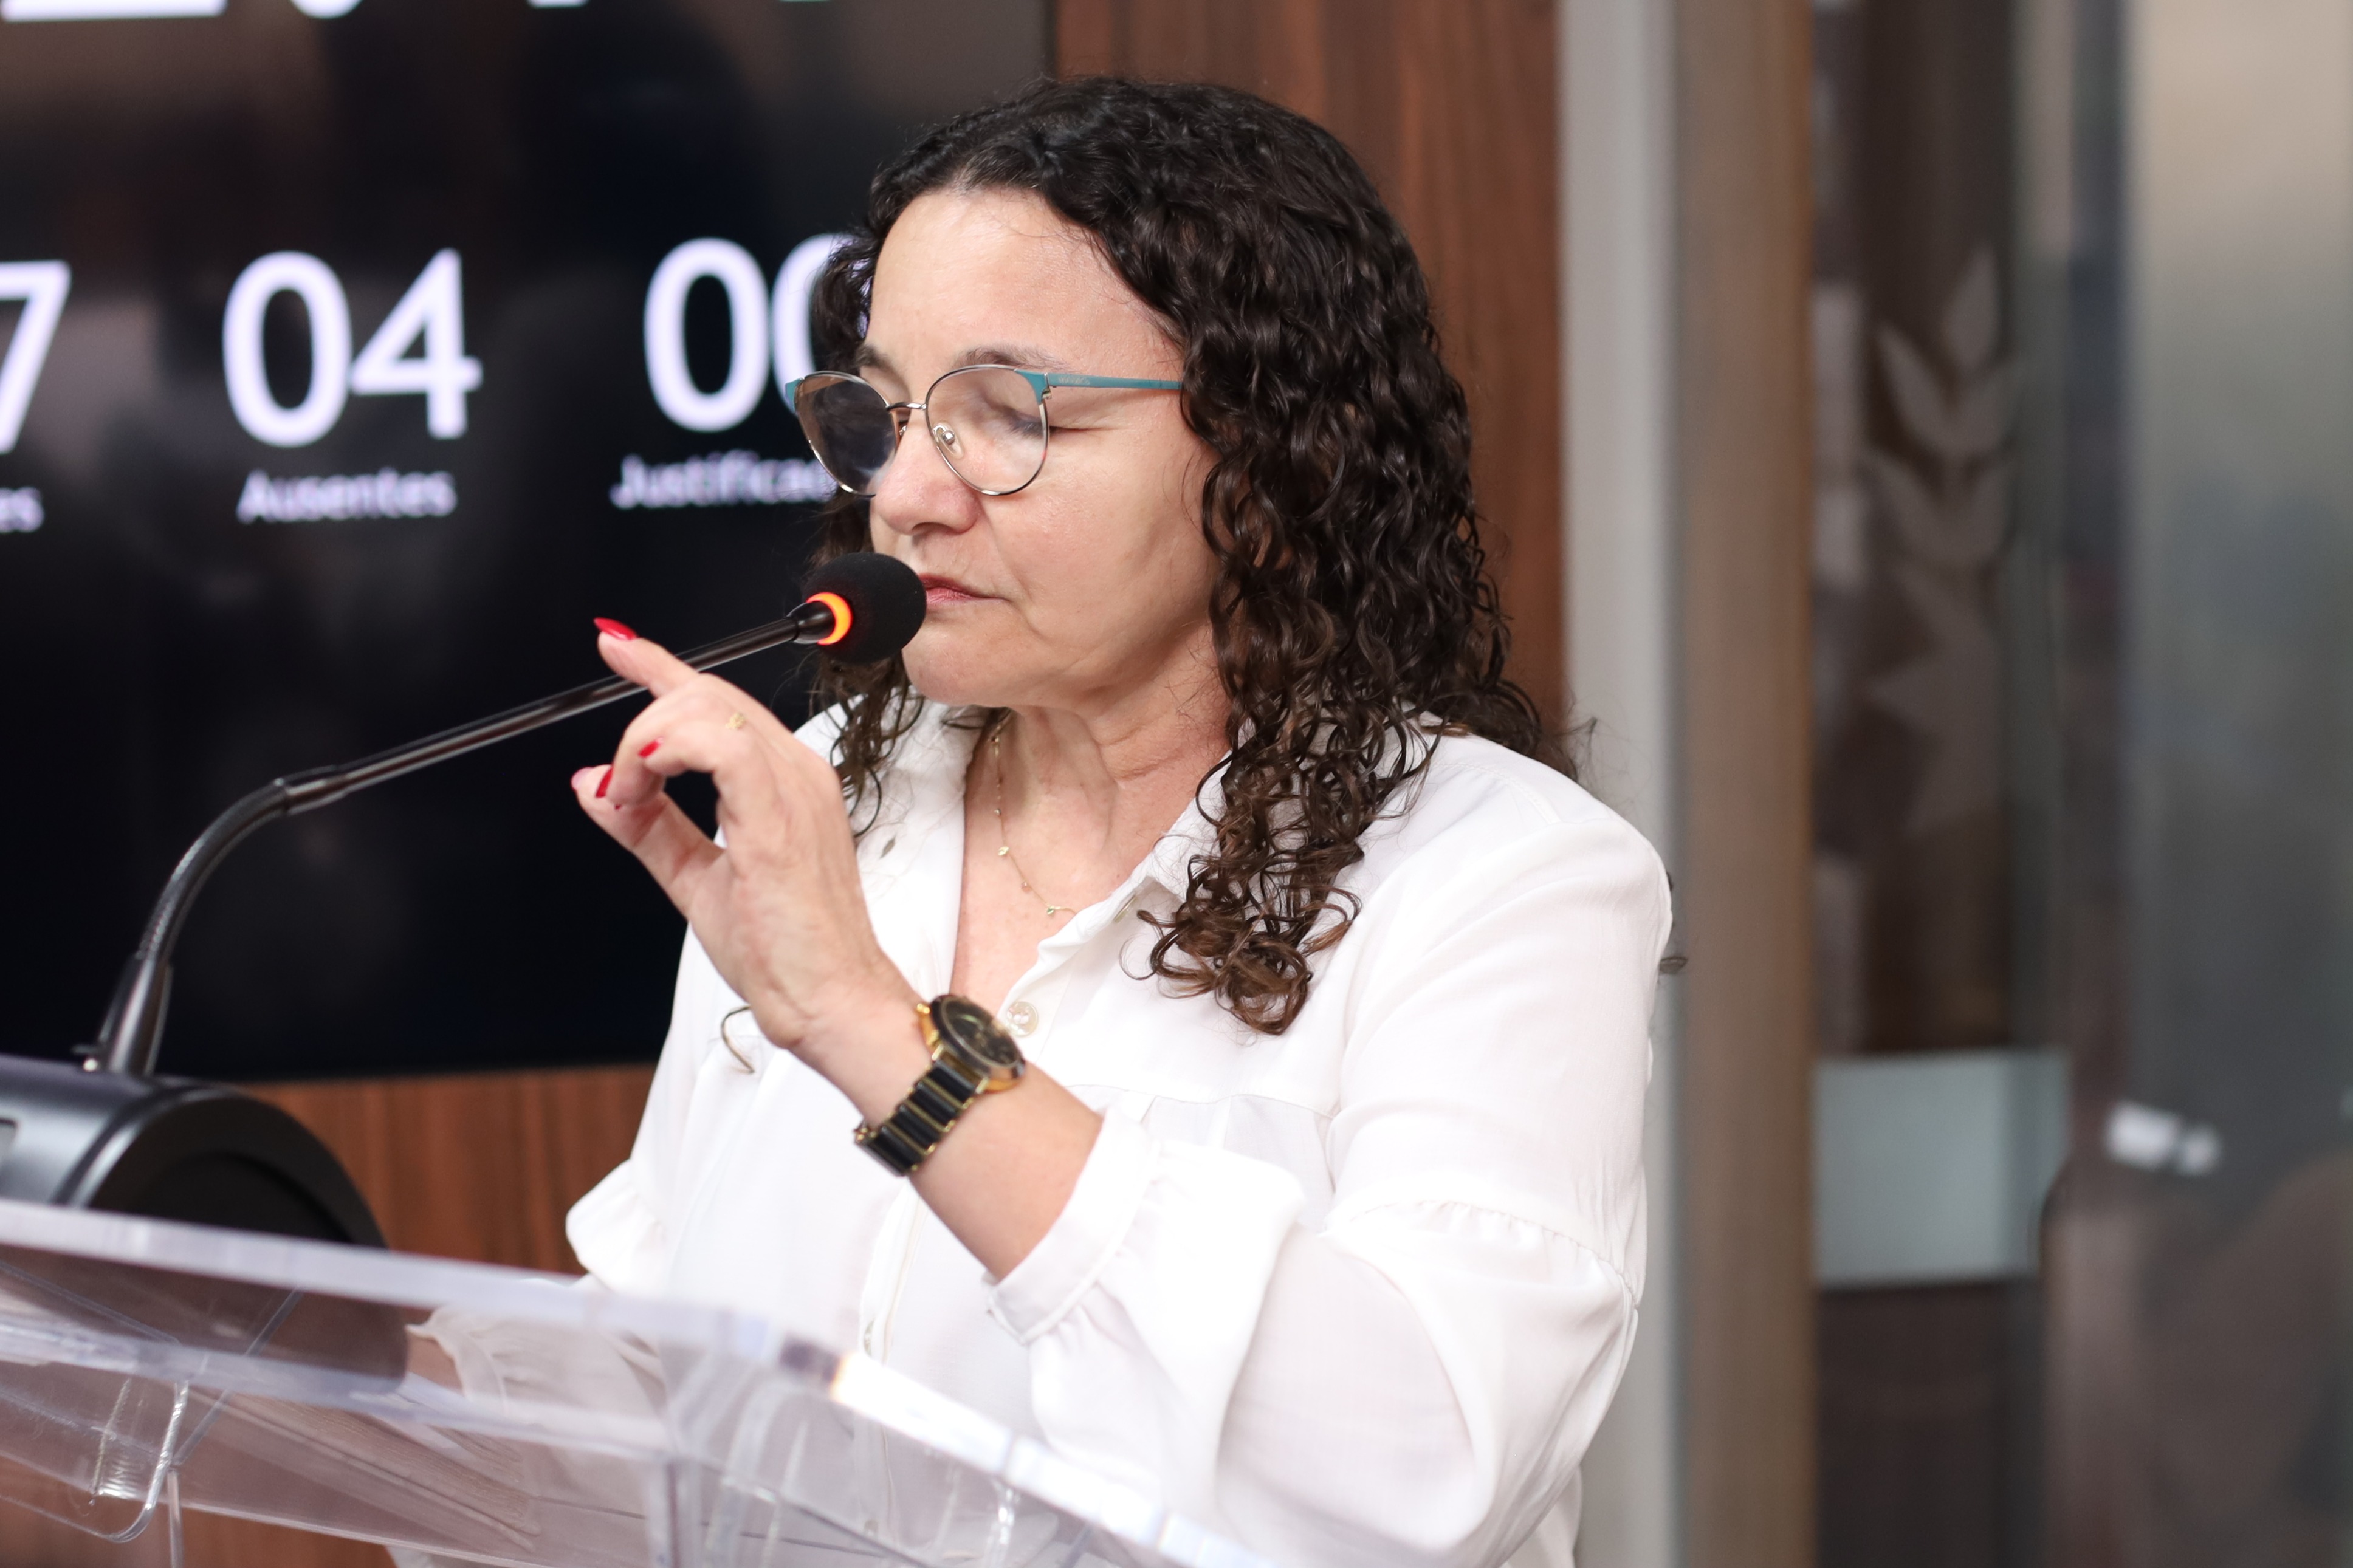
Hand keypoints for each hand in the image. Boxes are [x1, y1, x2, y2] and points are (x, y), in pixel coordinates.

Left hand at [572, 630, 922, 1090]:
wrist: (830, 1001)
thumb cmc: (784, 952)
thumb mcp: (695, 879)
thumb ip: (647, 827)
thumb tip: (591, 785)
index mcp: (784, 781)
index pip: (719, 699)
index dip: (661, 665)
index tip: (617, 645)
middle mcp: (796, 771)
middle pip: (707, 693)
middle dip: (640, 722)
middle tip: (617, 786)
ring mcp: (794, 786)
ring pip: (707, 707)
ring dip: (645, 741)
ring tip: (628, 797)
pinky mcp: (779, 814)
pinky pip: (720, 744)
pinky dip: (666, 751)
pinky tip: (643, 783)